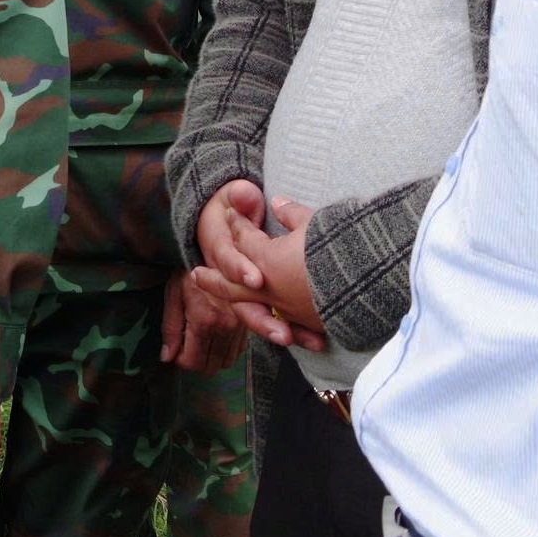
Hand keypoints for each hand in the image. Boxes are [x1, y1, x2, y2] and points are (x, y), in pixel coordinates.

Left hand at [161, 270, 244, 372]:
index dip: (180, 360)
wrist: (218, 255)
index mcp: (204, 320)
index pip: (192, 361)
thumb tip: (167, 357)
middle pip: (208, 367)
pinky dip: (224, 352)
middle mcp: (224, 328)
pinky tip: (214, 338)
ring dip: (210, 359)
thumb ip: (170, 327)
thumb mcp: (173, 294)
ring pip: (224, 363)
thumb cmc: (190, 272)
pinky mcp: (246, 326)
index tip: (176, 348)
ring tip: (199, 342)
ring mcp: (238, 328)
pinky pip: (237, 353)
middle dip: (194, 362)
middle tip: (185, 347)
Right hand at [189, 187, 327, 350]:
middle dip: (263, 319)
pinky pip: (280, 323)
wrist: (222, 228)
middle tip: (283, 333)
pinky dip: (297, 333)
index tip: (256, 278)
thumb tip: (245, 193)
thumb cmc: (234, 212)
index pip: (229, 262)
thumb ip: (241, 196)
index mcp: (227, 251)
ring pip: (260, 317)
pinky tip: (315, 343)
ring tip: (294, 340)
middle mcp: (239, 278)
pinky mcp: (270, 303)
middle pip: (245, 304)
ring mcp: (254, 293)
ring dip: (277, 330)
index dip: (240, 271)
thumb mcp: (237, 199)